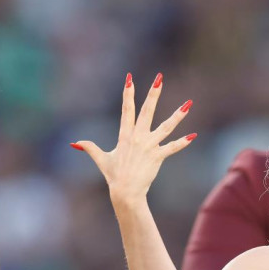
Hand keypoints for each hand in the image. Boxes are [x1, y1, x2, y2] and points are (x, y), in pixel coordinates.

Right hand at [72, 73, 195, 204]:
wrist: (125, 191)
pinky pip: (172, 147)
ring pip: (166, 126)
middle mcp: (138, 137)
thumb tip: (75, 143)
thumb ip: (90, 148)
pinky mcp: (157, 156)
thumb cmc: (114, 176)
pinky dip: (182, 142)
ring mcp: (149, 146)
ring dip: (177, 115)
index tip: (130, 79)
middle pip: (147, 110)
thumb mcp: (101, 159)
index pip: (126, 109)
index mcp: (125, 135)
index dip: (128, 93)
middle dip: (153, 93)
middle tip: (159, 78)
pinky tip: (193, 136)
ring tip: (188, 104)